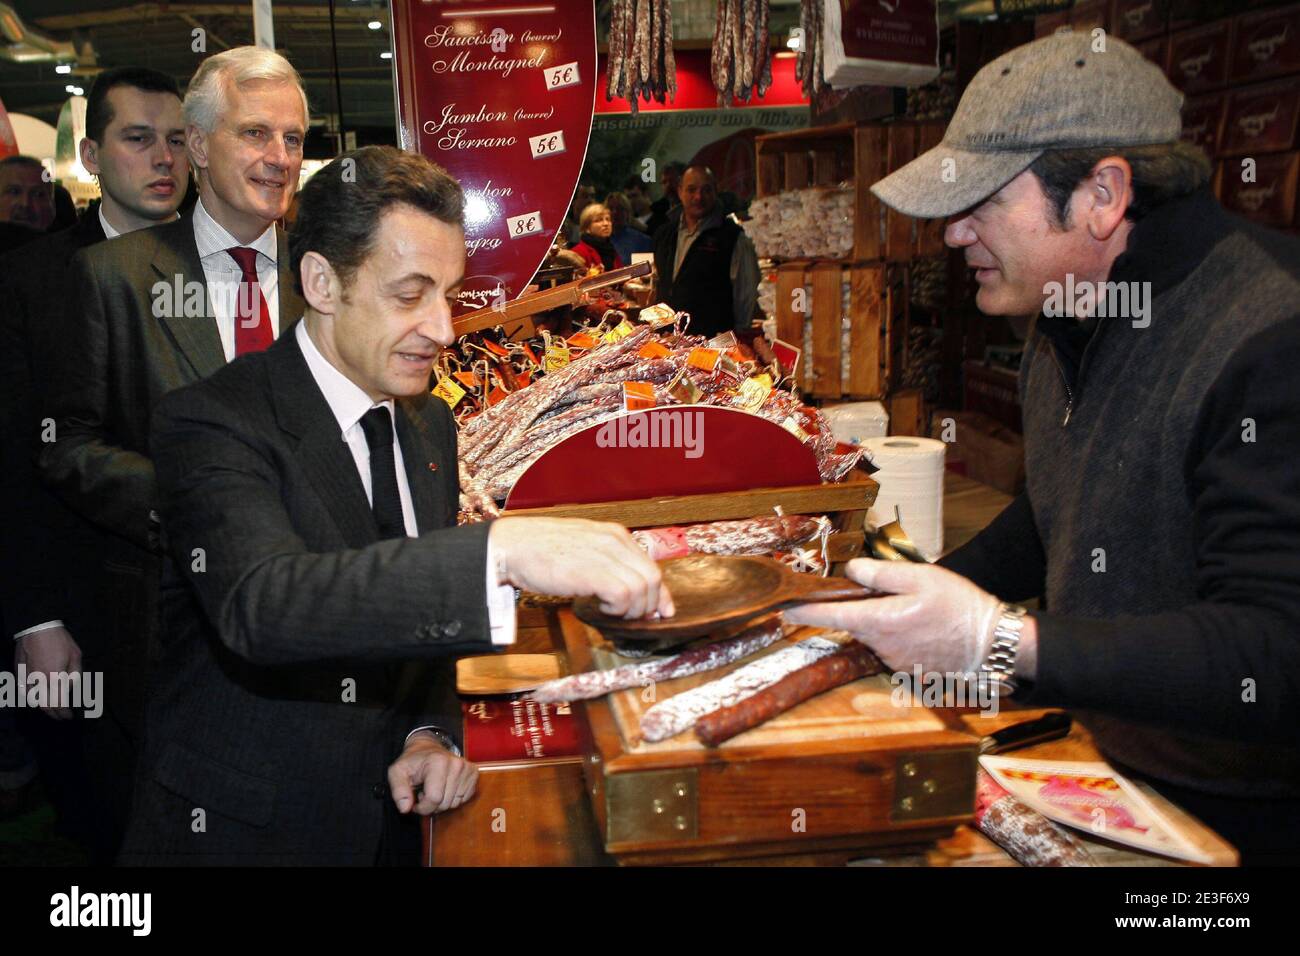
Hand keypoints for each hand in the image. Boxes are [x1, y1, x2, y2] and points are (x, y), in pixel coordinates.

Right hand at [14, 627, 81, 718]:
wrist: (37, 628)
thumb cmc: (59, 640)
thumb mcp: (76, 655)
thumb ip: (74, 674)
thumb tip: (68, 687)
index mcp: (55, 677)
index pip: (58, 703)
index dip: (63, 713)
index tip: (68, 716)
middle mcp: (39, 681)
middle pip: (44, 705)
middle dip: (53, 713)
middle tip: (60, 716)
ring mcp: (27, 677)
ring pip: (32, 700)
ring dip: (42, 706)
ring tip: (51, 709)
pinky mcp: (19, 673)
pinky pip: (24, 691)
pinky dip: (30, 697)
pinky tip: (35, 698)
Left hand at [388, 734, 478, 815]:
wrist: (429, 747)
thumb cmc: (413, 761)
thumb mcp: (397, 772)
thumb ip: (398, 790)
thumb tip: (405, 808)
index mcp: (438, 762)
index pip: (434, 799)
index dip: (422, 807)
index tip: (416, 799)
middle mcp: (456, 764)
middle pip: (445, 803)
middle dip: (432, 805)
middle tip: (425, 792)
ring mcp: (467, 768)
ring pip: (455, 803)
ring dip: (443, 802)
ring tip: (435, 789)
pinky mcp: (473, 773)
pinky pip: (464, 799)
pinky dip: (453, 798)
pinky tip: (446, 788)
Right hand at [489, 516, 673, 618]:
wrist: (513, 546)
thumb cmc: (540, 549)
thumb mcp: (583, 548)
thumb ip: (607, 562)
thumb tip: (625, 588)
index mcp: (615, 534)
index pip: (651, 565)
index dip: (659, 593)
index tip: (661, 611)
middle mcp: (615, 541)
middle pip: (653, 578)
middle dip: (648, 605)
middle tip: (631, 617)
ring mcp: (606, 555)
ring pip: (642, 589)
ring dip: (630, 609)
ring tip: (610, 611)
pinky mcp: (594, 572)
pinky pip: (624, 595)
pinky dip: (617, 608)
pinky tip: (600, 607)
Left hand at [784, 559, 1001, 675]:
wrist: (991, 645)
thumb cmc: (959, 606)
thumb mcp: (920, 577)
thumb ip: (880, 574)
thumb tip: (850, 571)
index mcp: (879, 620)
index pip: (830, 615)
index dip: (804, 611)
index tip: (784, 609)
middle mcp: (880, 645)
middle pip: (856, 623)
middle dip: (863, 607)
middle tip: (894, 593)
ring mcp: (894, 662)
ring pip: (876, 635)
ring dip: (885, 621)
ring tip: (920, 611)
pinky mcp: (907, 671)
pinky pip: (893, 648)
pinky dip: (901, 636)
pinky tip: (926, 628)